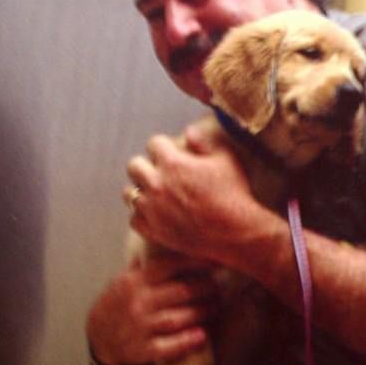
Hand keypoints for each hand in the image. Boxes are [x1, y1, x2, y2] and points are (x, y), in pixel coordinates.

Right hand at [87, 252, 215, 364]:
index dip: (195, 262)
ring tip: (215, 307)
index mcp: (134, 282)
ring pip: (178, 318)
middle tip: (218, 287)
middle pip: (180, 291)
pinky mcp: (142, 350)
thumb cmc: (115, 306)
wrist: (97, 340)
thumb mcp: (122, 281)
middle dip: (205, 288)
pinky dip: (186, 341)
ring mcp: (139, 327)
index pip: (168, 266)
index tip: (214, 260)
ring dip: (201, 313)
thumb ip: (144, 265)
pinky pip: (169, 346)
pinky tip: (202, 335)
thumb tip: (164, 243)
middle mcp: (137, 302)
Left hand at [125, 124, 266, 263]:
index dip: (163, 146)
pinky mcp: (153, 230)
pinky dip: (142, 216)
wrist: (236, 233)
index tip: (171, 152)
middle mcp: (157, 184)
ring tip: (154, 193)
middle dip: (146, 165)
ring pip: (129, 193)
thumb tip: (188, 131)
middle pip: (134, 166)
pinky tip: (155, 214)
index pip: (153, 143)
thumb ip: (204, 142)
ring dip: (140, 190)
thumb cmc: (234, 193)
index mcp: (173, 163)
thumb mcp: (226, 160)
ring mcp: (152, 209)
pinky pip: (133, 219)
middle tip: (159, 171)